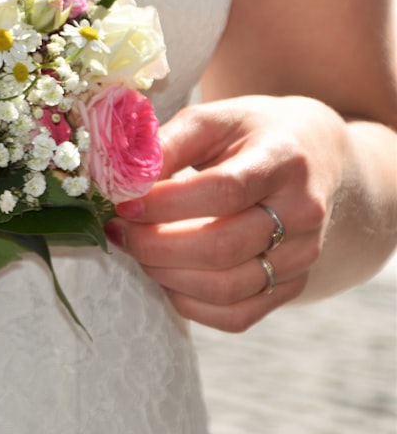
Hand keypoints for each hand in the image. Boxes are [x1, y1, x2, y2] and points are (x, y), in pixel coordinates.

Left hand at [104, 96, 343, 331]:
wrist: (314, 156)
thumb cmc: (248, 133)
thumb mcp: (211, 119)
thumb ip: (167, 144)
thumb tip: (122, 178)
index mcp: (283, 159)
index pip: (223, 191)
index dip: (165, 203)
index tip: (123, 203)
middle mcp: (302, 212)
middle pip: (221, 247)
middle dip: (153, 244)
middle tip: (119, 229)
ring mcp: (302, 255)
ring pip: (225, 288)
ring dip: (164, 274)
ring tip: (137, 247)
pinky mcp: (292, 285)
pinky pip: (235, 315)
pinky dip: (188, 301)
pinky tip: (166, 272)